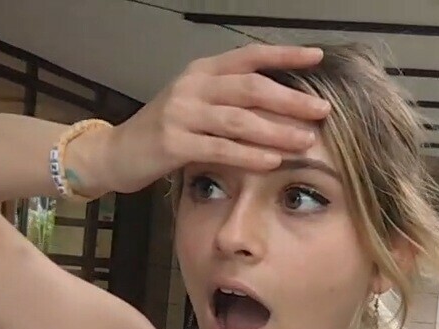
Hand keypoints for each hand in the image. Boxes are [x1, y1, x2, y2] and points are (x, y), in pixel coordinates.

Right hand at [70, 44, 330, 194]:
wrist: (117, 152)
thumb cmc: (167, 131)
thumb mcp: (199, 105)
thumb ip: (233, 101)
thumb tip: (286, 106)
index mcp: (203, 71)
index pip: (249, 57)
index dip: (284, 56)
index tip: (317, 57)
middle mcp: (193, 85)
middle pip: (251, 88)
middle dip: (290, 99)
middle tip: (322, 109)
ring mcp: (182, 113)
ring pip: (239, 119)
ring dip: (276, 130)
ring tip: (306, 140)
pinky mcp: (174, 143)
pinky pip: (220, 148)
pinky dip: (249, 155)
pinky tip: (273, 162)